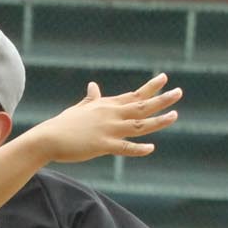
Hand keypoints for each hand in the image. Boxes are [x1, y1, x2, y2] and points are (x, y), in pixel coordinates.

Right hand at [27, 74, 180, 164]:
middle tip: (179, 92)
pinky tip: (151, 148)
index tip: (165, 78)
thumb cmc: (63, 124)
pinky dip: (138, 149)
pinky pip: (124, 148)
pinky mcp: (102, 145)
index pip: (134, 95)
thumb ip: (90, 99)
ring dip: (158, 121)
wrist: (48, 138)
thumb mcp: (79, 109)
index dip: (150, 88)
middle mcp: (111, 114)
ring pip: (138, 124)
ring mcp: (108, 130)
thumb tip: (93, 86)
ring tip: (175, 115)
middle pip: (141, 106)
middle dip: (162, 99)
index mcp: (107, 106)